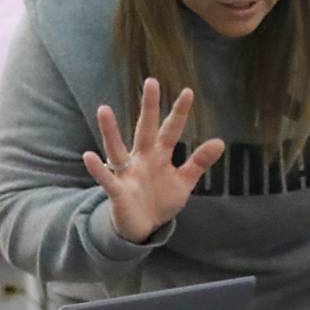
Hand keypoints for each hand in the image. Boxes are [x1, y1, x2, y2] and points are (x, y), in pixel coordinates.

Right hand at [83, 78, 225, 243]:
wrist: (143, 227)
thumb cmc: (161, 200)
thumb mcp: (184, 182)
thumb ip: (198, 163)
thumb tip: (219, 142)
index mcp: (159, 155)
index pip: (170, 130)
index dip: (179, 113)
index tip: (188, 92)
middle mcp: (141, 158)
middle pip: (144, 129)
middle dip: (148, 108)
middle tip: (151, 82)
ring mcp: (127, 173)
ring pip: (117, 148)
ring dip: (110, 131)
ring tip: (104, 110)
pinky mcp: (117, 191)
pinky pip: (106, 179)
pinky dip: (97, 168)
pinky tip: (89, 156)